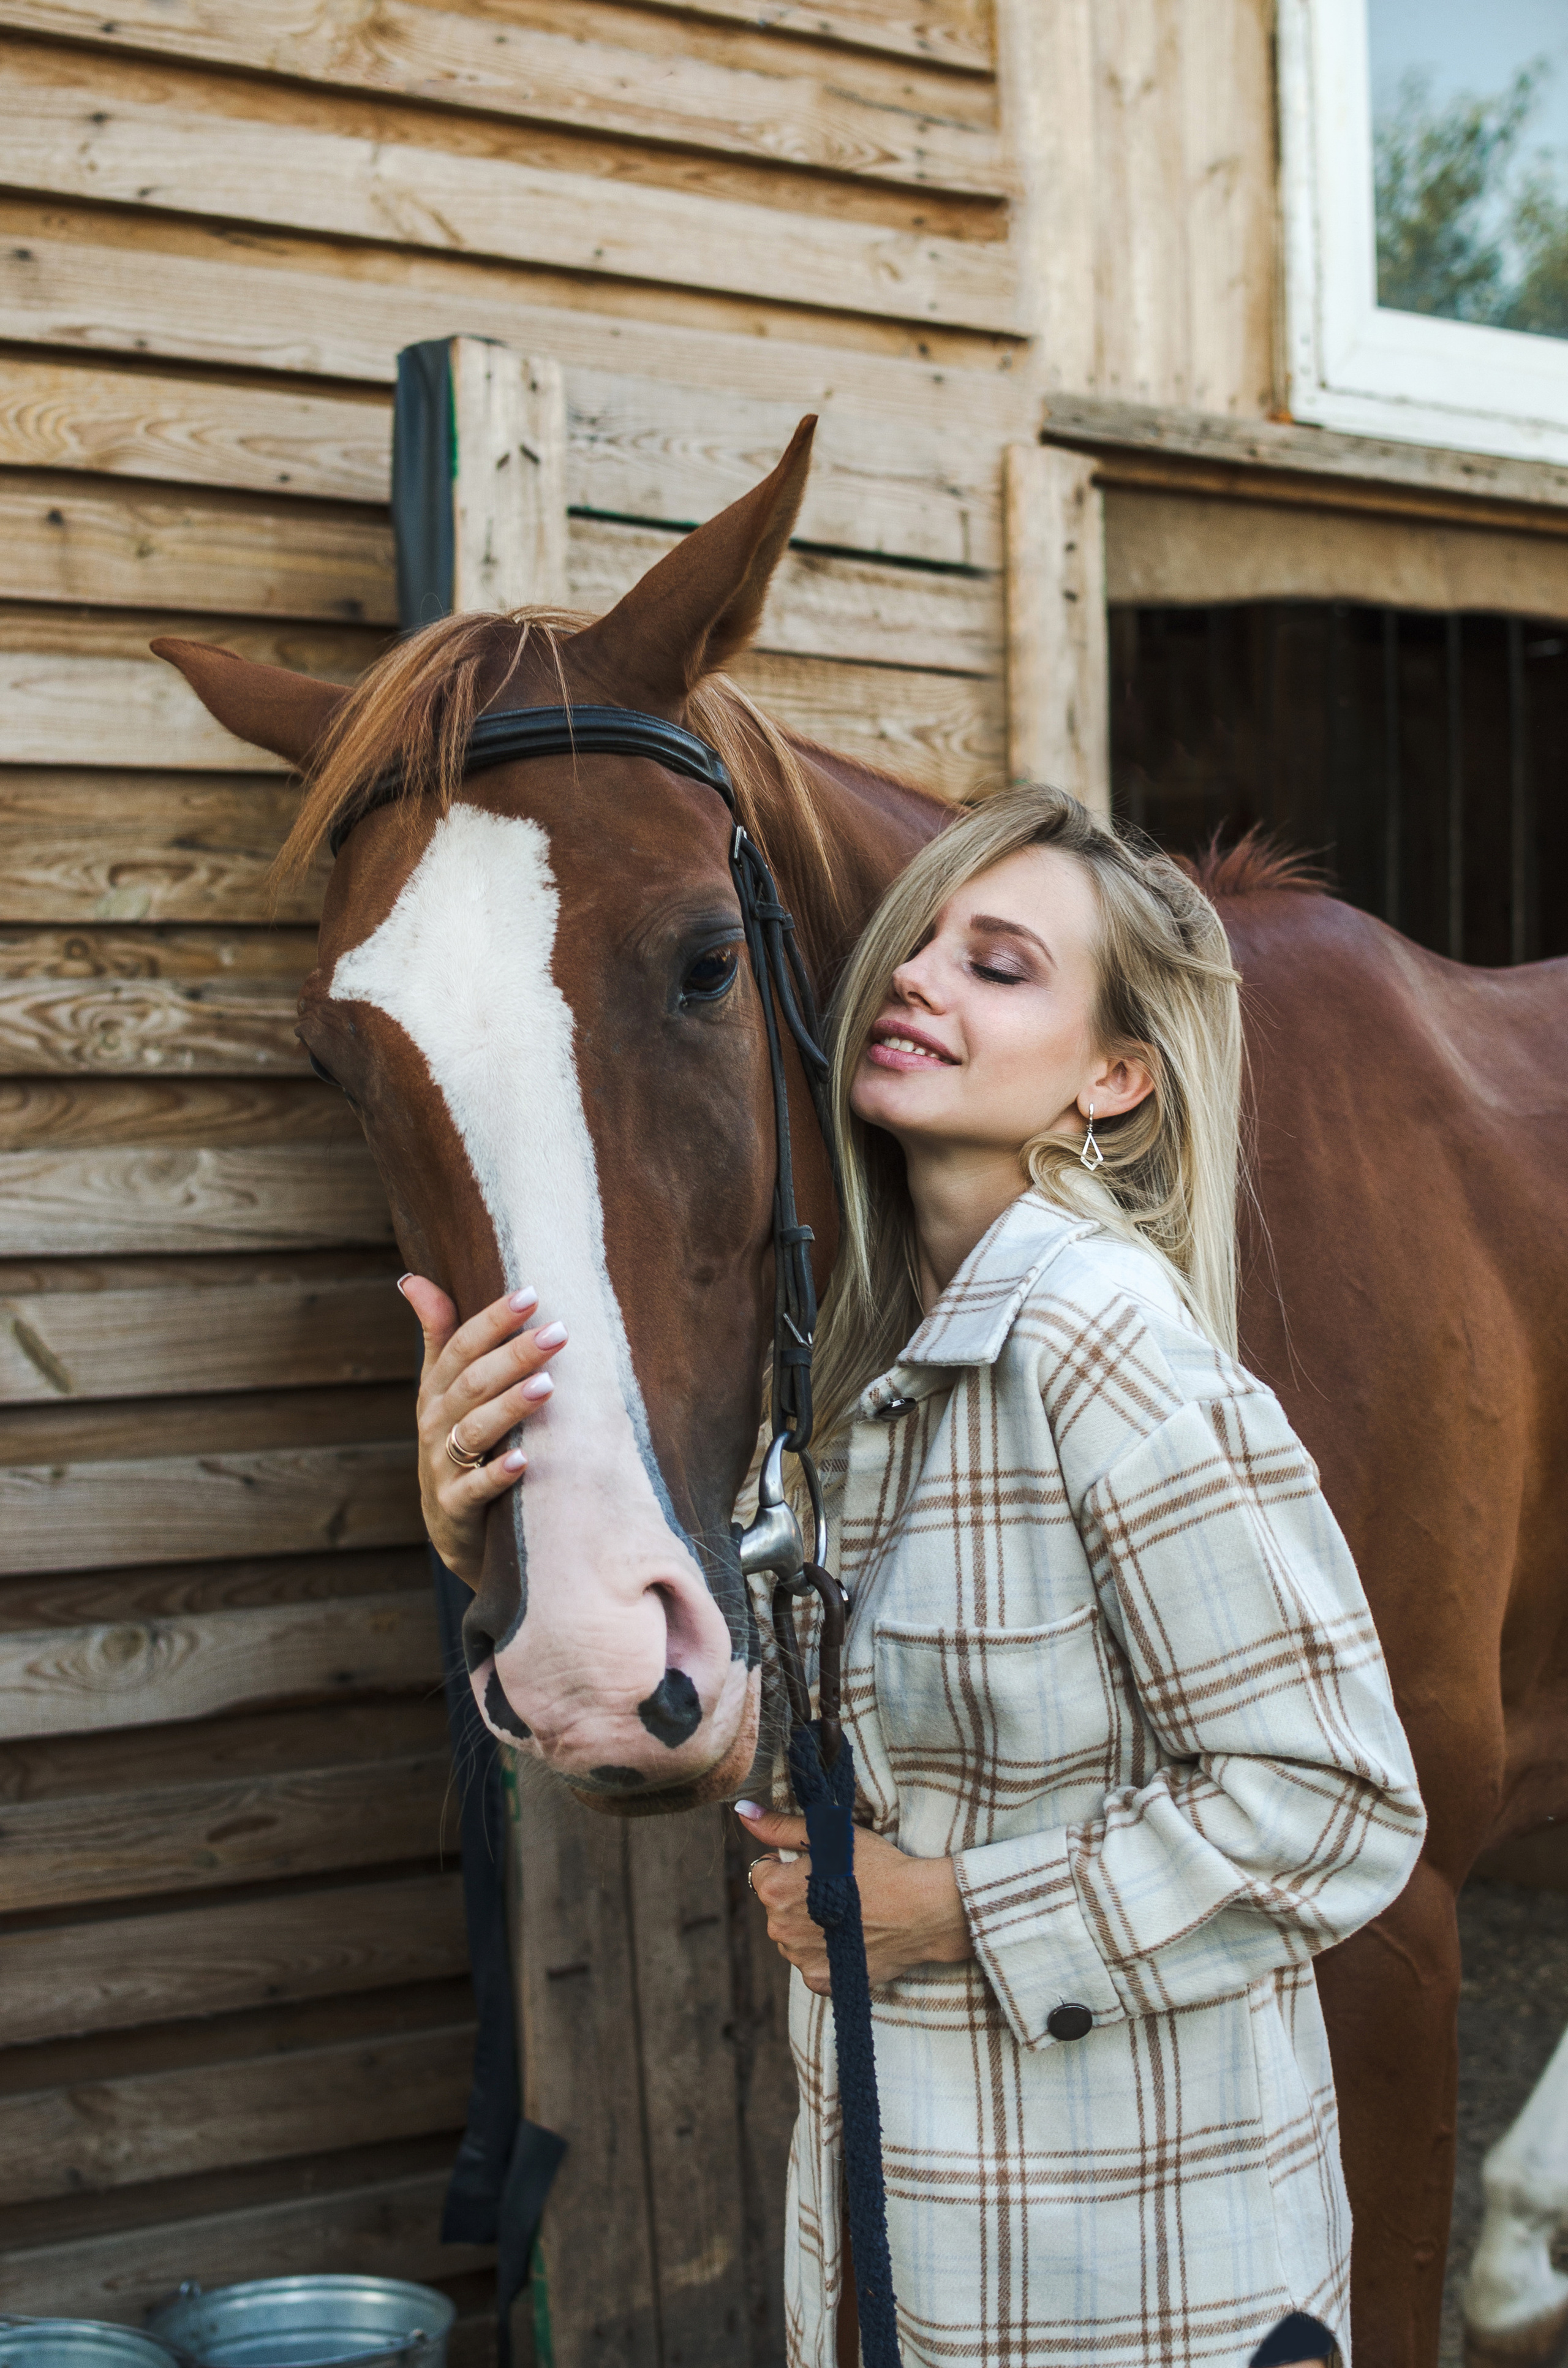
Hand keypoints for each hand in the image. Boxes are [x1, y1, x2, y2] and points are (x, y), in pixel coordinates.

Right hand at [400, 1276, 568, 1587]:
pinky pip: (475, 1489)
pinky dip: (497, 1474)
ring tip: (547, 1387)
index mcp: (436, 1389)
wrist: (451, 1526)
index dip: (493, 1320)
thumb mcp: (442, 1389)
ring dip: (510, 1408)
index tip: (532, 1294)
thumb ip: (438, 1334)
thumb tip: (410, 1278)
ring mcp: (442, 1466)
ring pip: (474, 1431)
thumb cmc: (455, 1441)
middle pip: (473, 1383)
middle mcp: (435, 1422)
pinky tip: (524, 1460)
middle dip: (514, 1355)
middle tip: (557, 1332)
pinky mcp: (455, 1507)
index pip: (462, 1346)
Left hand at [736, 1801, 972, 1994]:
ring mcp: (800, 1960)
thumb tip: (743, 1812)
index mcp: (775, 1891)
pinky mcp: (822, 1981)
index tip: (820, 1867)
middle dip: (799, 1896)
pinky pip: (813, 1964)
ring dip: (811, 1926)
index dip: (791, 1866)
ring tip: (849, 1913)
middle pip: (778, 1906)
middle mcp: (779, 1930)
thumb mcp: (828, 1835)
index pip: (764, 1873)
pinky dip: (827, 1954)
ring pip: (795, 1936)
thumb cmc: (878, 1866)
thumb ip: (780, 1827)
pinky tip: (852, 1939)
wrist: (920, 1910)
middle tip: (839, 1888)